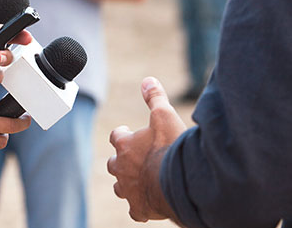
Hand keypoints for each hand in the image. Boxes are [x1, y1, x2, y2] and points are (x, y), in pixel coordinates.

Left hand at [107, 77, 186, 221]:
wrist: (178, 181)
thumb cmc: (170, 147)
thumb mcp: (164, 115)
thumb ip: (155, 98)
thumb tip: (146, 80)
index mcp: (124, 145)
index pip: (116, 136)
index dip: (123, 134)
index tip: (129, 132)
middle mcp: (121, 168)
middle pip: (113, 163)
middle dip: (121, 160)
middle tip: (134, 158)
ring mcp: (128, 189)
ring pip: (120, 187)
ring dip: (127, 182)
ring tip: (140, 180)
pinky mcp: (139, 208)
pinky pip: (135, 210)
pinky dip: (140, 207)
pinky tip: (148, 205)